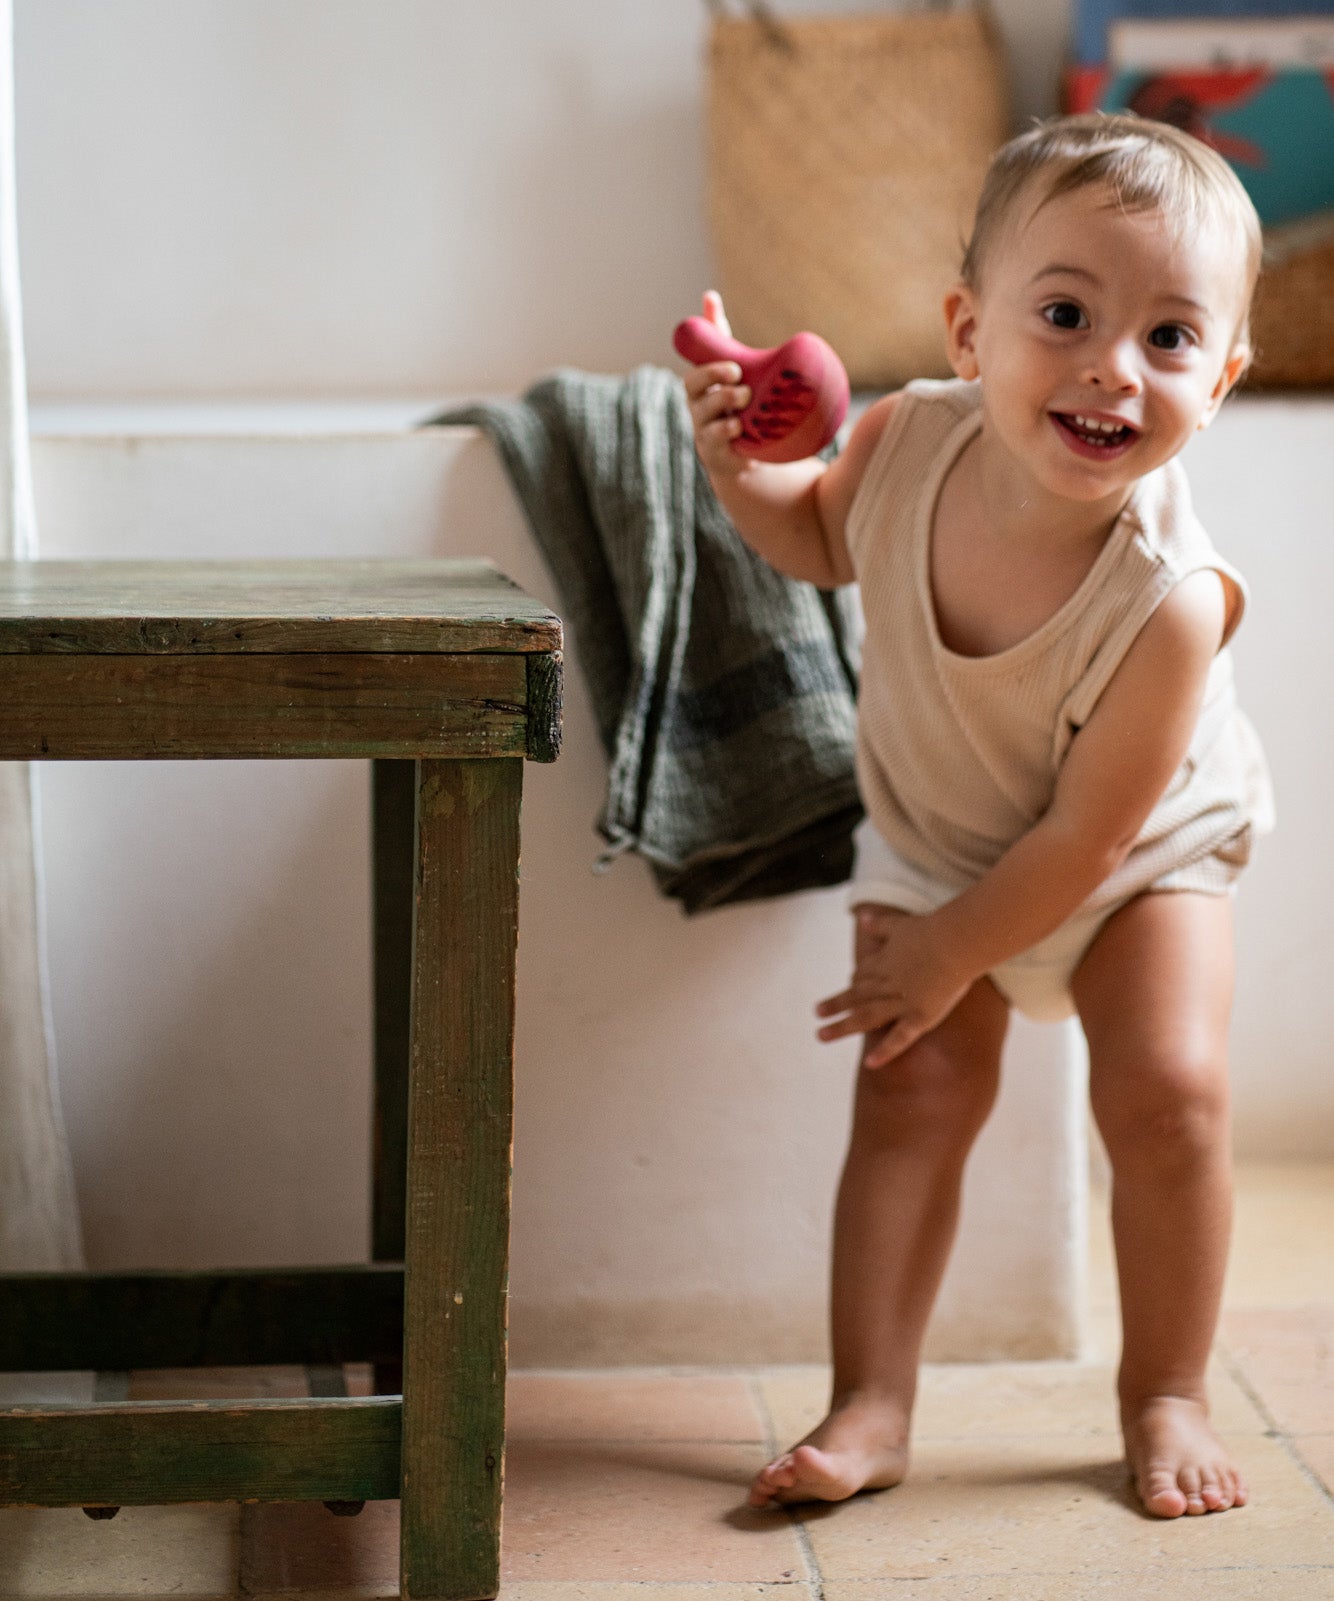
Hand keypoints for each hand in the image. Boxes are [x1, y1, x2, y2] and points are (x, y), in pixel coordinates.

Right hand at [681, 291, 753, 481]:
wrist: (743, 456)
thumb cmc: (735, 407)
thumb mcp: (734, 372)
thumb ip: (721, 338)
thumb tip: (708, 295)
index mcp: (702, 384)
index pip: (696, 363)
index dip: (706, 352)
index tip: (726, 346)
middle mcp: (698, 404)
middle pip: (693, 385)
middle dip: (713, 375)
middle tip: (737, 372)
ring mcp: (704, 428)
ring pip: (704, 412)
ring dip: (724, 400)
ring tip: (746, 396)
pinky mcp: (715, 451)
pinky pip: (715, 439)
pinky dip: (727, 431)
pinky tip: (741, 427)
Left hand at [817, 905, 973, 1067]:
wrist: (955, 942)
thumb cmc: (933, 930)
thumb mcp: (900, 924)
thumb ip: (880, 925)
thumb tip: (862, 917)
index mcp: (884, 963)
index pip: (863, 975)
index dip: (855, 982)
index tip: (850, 986)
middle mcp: (887, 984)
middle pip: (856, 996)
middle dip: (836, 1004)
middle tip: (816, 1013)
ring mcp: (902, 1002)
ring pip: (866, 1017)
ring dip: (842, 1026)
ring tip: (820, 1035)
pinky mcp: (921, 1016)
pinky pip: (900, 1037)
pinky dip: (885, 1051)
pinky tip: (870, 1063)